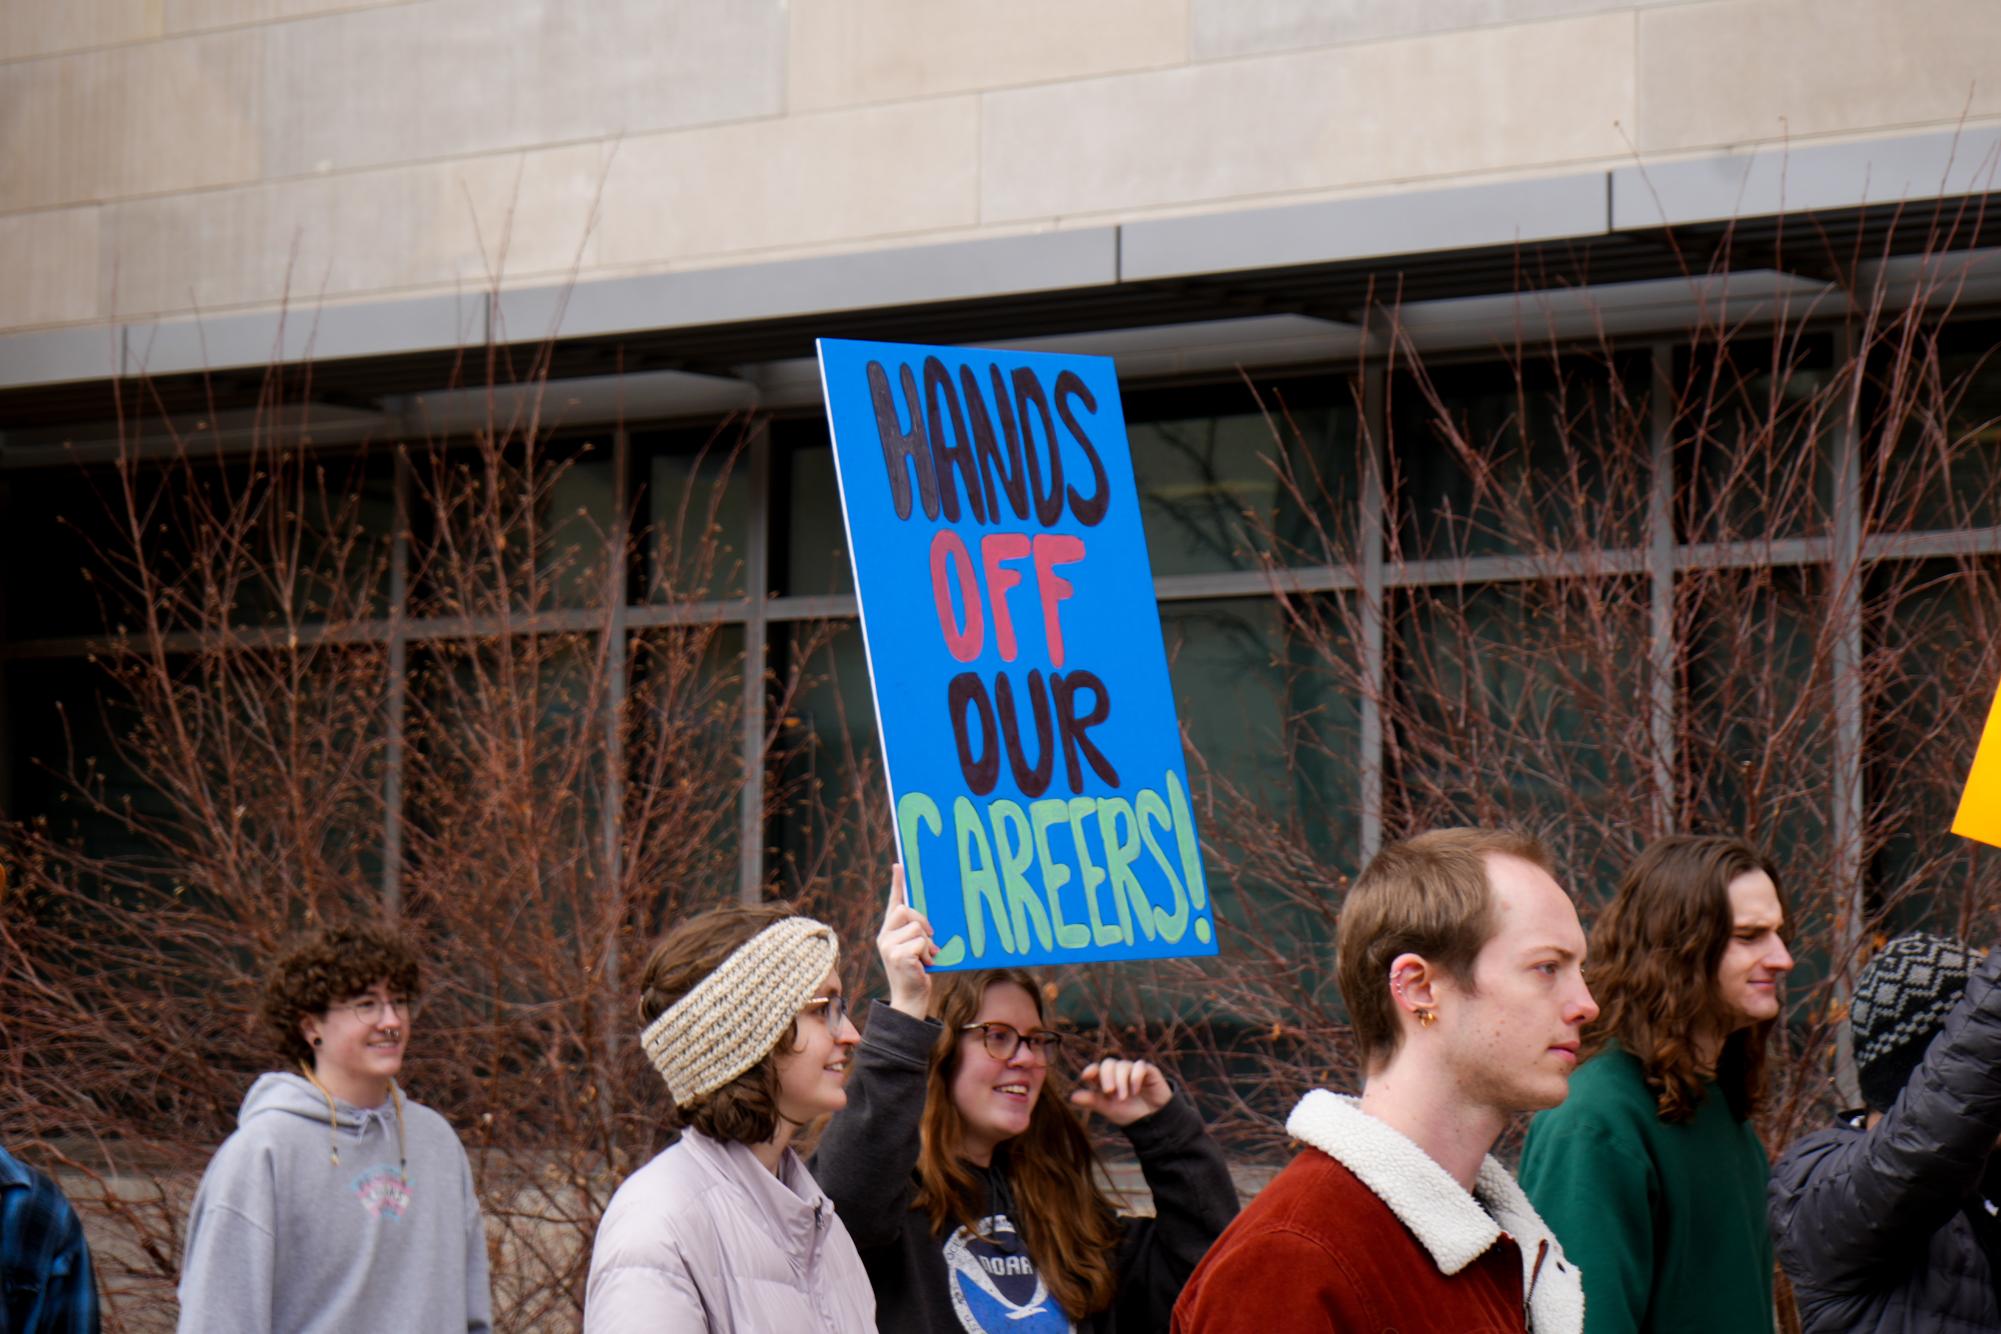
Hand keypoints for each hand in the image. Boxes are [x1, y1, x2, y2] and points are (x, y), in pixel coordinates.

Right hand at [877, 864, 936, 1019]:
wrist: (911, 999)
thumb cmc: (917, 972)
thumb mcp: (915, 948)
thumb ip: (915, 931)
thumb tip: (927, 919)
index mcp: (888, 931)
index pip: (893, 902)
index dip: (897, 883)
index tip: (899, 864)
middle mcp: (884, 936)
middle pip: (906, 910)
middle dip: (922, 922)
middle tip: (930, 938)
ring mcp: (888, 946)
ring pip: (917, 928)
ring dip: (928, 943)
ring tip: (926, 957)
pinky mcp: (897, 956)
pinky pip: (921, 942)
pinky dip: (928, 953)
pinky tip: (925, 965)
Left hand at [1069, 1058, 1171, 1125]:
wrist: (1153, 1122)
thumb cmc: (1129, 1114)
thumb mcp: (1109, 1109)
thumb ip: (1092, 1101)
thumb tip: (1072, 1097)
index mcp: (1106, 1081)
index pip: (1096, 1069)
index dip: (1090, 1070)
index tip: (1086, 1076)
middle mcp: (1119, 1073)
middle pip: (1108, 1064)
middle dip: (1107, 1076)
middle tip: (1109, 1092)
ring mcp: (1133, 1070)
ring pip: (1123, 1065)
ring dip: (1121, 1080)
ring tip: (1125, 1097)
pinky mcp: (1148, 1071)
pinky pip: (1140, 1065)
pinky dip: (1135, 1076)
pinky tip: (1136, 1090)